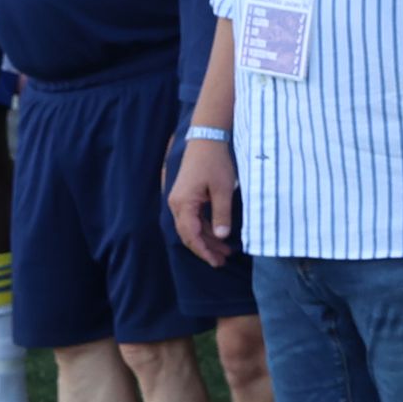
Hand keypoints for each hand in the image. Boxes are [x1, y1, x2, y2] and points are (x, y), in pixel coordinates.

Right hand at [168, 134, 237, 264]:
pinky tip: (219, 235)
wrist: (206, 140)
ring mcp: (180, 200)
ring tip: (225, 252)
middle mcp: (177, 204)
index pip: (191, 235)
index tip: (215, 262)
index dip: (203, 251)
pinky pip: (194, 218)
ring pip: (192, 227)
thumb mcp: (222, 190)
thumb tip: (222, 237)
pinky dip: (206, 228)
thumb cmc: (215, 162)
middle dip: (205, 249)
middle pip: (189, 234)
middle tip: (222, 261)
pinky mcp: (186, 197)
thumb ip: (221, 214)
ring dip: (207, 239)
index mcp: (183, 204)